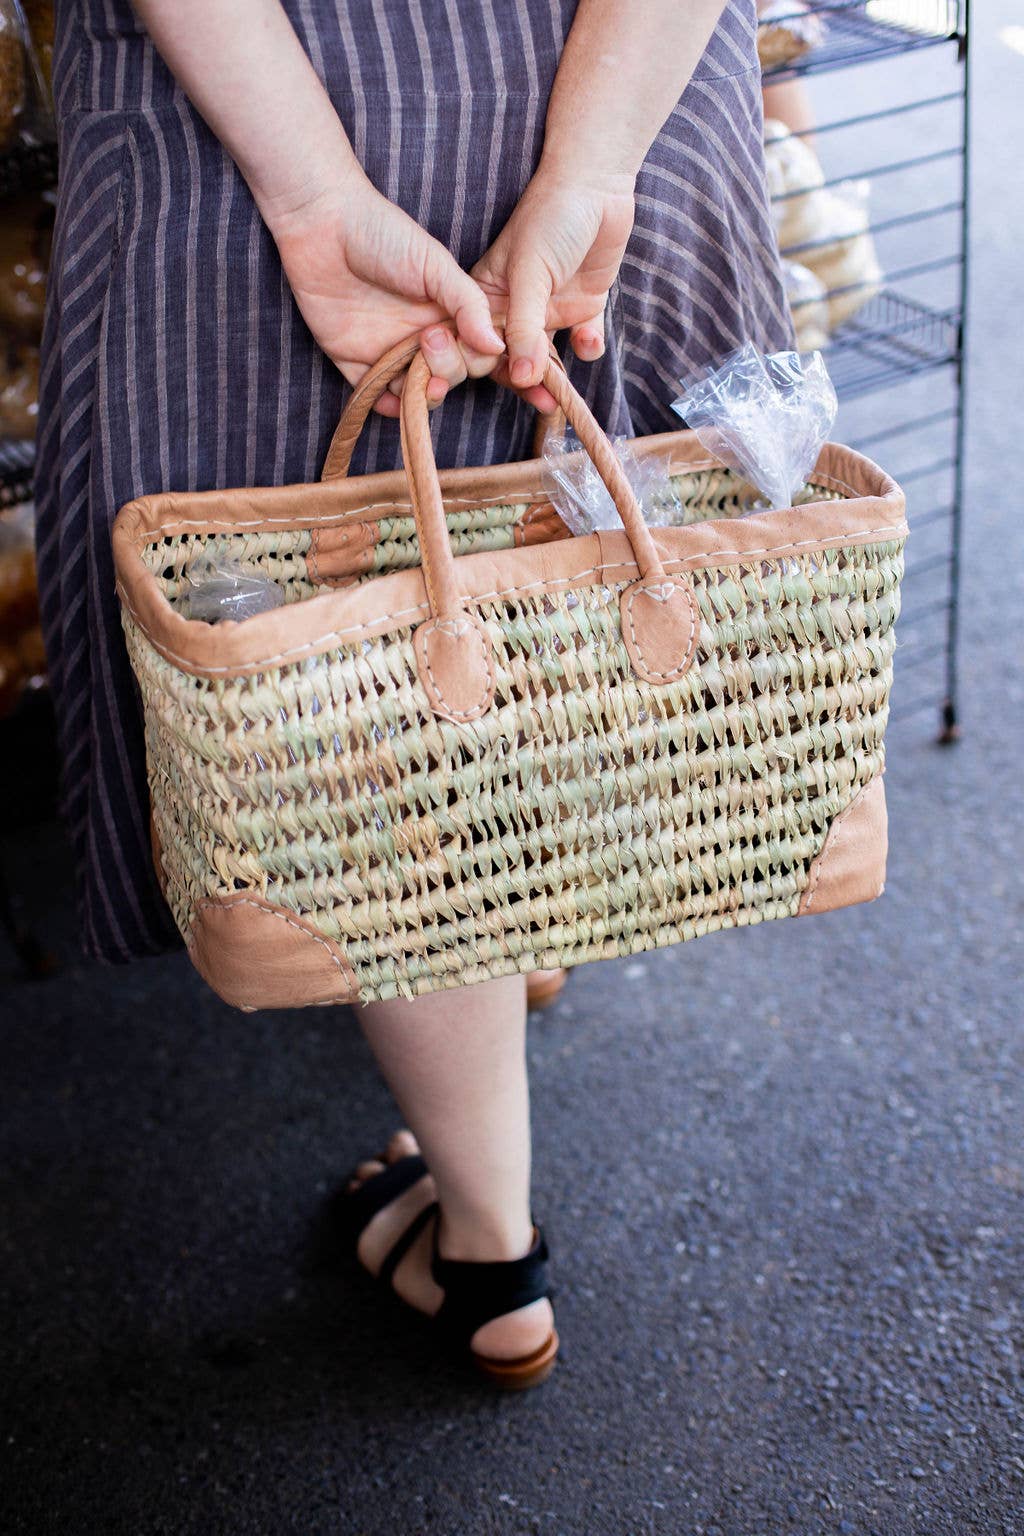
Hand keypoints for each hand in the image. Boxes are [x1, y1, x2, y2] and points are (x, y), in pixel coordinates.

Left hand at [267, 170, 504, 415]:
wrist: (322, 223)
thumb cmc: (384, 234)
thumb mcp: (435, 265)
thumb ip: (468, 304)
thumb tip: (498, 345)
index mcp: (445, 315)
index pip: (475, 354)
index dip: (475, 357)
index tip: (461, 338)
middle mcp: (421, 337)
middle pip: (449, 377)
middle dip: (447, 369)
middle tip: (428, 338)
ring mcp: (388, 351)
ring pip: (415, 393)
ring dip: (420, 393)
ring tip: (413, 371)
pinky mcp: (354, 360)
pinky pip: (375, 396)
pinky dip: (386, 406)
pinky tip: (390, 397)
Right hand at [472, 163, 635, 410]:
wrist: (598, 183)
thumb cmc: (551, 217)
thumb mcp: (529, 273)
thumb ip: (525, 328)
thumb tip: (521, 379)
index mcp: (488, 296)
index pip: (478, 344)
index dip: (485, 367)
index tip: (499, 383)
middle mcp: (516, 308)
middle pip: (512, 359)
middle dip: (524, 381)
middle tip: (541, 399)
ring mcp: (550, 308)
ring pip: (547, 358)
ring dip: (555, 377)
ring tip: (560, 395)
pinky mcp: (582, 306)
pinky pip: (583, 340)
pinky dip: (587, 346)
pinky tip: (588, 340)